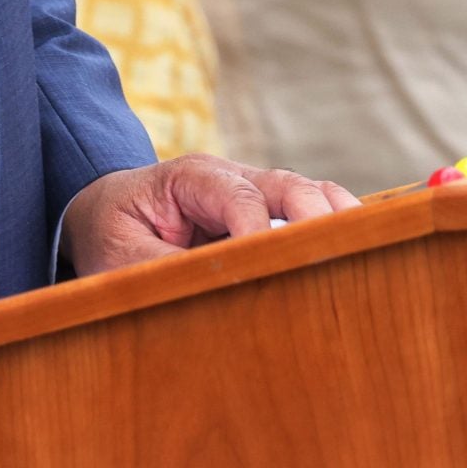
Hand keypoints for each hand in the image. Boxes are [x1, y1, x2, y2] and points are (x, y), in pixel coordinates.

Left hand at [61, 154, 356, 275]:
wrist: (102, 210)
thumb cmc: (110, 231)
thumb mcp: (119, 255)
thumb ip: (161, 269)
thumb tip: (207, 291)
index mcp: (189, 178)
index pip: (238, 197)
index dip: (259, 232)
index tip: (274, 269)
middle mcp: (229, 177)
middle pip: (287, 185)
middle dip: (314, 218)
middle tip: (336, 257)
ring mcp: (253, 190)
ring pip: (309, 194)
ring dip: (336, 222)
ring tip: (364, 255)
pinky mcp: (267, 212)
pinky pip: (310, 212)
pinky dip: (334, 231)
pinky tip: (355, 259)